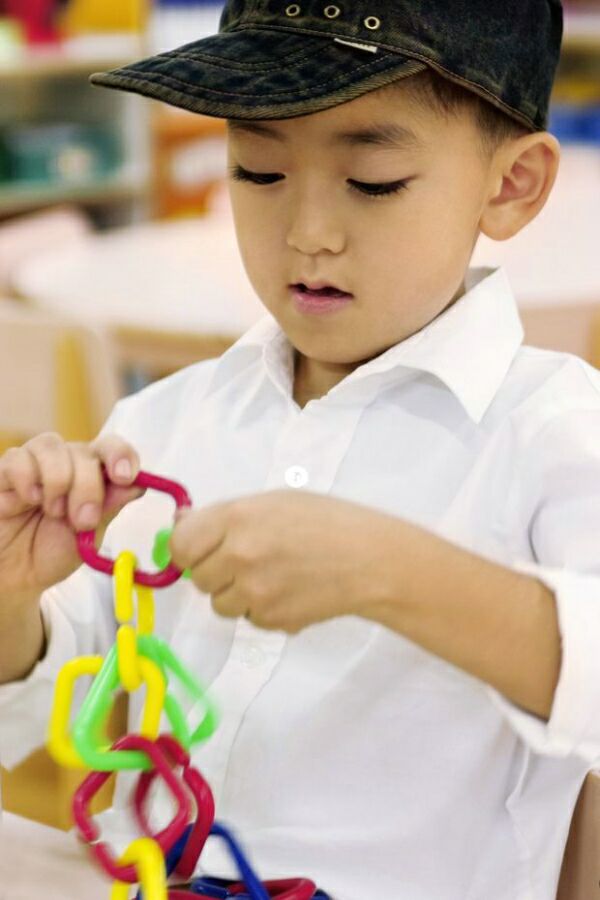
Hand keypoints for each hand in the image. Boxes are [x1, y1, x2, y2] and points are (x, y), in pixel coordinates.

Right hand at [0, 432, 144, 598]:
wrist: (13, 574)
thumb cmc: (52, 552)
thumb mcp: (87, 537)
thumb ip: (108, 508)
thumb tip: (138, 483)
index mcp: (92, 475)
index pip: (111, 449)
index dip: (122, 456)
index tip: (124, 478)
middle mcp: (65, 462)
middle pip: (84, 451)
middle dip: (88, 487)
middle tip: (81, 520)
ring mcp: (34, 462)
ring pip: (52, 445)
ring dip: (57, 481)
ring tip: (52, 512)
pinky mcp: (4, 470)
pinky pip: (17, 458)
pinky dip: (26, 480)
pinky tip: (25, 502)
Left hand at [169, 490, 397, 632]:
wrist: (371, 559)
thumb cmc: (326, 521)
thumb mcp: (272, 502)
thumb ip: (224, 517)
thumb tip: (180, 528)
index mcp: (237, 518)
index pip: (181, 545)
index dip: (188, 549)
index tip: (201, 550)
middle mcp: (240, 555)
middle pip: (199, 578)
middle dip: (217, 572)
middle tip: (248, 560)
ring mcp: (255, 592)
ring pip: (221, 604)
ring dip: (238, 594)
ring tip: (274, 576)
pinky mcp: (271, 620)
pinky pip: (250, 618)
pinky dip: (263, 609)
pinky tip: (291, 591)